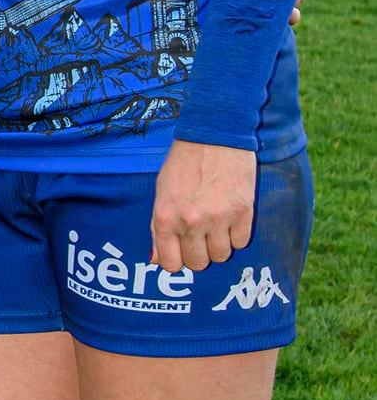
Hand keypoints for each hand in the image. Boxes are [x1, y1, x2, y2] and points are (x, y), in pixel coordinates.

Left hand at [151, 139, 256, 273]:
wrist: (215, 136)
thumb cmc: (184, 163)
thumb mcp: (162, 192)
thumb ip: (158, 228)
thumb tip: (158, 260)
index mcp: (166, 217)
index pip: (170, 264)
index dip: (176, 261)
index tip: (182, 252)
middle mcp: (191, 222)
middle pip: (198, 263)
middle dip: (198, 253)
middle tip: (200, 236)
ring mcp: (218, 219)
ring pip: (221, 256)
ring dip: (218, 245)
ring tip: (215, 224)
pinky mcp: (243, 212)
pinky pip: (240, 242)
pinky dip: (236, 235)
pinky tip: (229, 217)